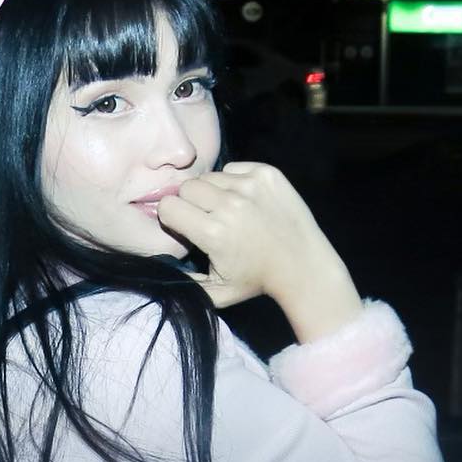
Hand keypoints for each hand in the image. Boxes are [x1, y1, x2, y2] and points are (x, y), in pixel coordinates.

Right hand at [156, 162, 363, 339]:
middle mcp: (230, 205)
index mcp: (213, 233)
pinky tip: (246, 201)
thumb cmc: (256, 281)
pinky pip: (233, 169)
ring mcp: (250, 186)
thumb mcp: (216, 293)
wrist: (303, 266)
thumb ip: (183, 280)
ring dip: (212, 192)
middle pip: (186, 187)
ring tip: (228, 211)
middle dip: (189, 202)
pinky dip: (234, 182)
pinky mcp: (267, 174)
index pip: (167, 206)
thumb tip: (158, 261)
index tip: (185, 227)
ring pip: (209, 176)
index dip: (172, 218)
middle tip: (206, 218)